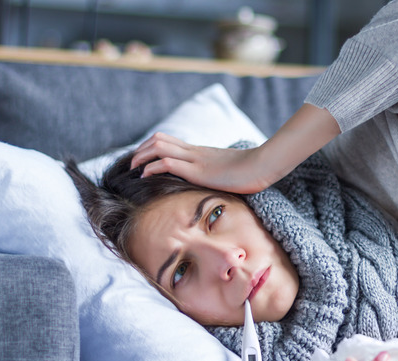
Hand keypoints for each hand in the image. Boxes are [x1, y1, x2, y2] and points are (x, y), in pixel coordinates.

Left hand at [131, 104, 339, 194]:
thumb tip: (216, 185)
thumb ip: (218, 175)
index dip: (151, 148)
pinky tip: (144, 177)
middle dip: (140, 150)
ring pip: (159, 146)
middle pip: (159, 139)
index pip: (169, 141)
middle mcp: (195, 152)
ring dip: (141, 157)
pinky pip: (168, 162)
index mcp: (201, 152)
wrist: (265, 165)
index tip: (142, 161)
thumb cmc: (253, 172)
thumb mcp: (230, 172)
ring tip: (133, 170)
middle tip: (132, 165)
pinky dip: (151, 168)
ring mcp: (196, 159)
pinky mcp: (198, 170)